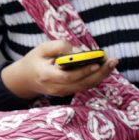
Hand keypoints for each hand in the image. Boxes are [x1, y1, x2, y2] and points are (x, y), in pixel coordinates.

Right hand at [1, 40, 116, 99]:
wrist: (25, 79)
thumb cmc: (35, 60)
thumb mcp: (42, 48)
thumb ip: (59, 47)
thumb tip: (78, 51)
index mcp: (46, 76)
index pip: (68, 77)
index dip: (83, 71)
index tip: (96, 63)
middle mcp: (55, 88)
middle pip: (81, 84)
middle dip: (99, 73)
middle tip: (113, 61)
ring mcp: (62, 92)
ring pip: (86, 86)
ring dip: (102, 75)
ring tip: (113, 62)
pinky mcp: (68, 92)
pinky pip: (85, 86)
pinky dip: (97, 77)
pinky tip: (106, 67)